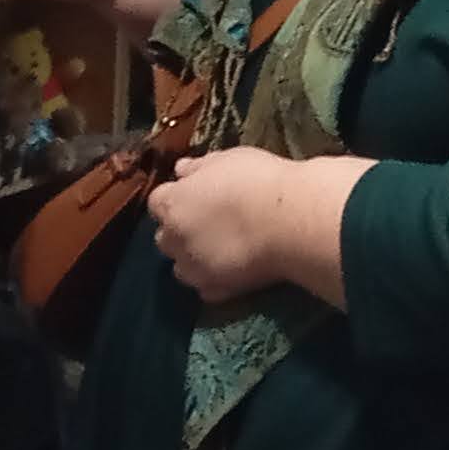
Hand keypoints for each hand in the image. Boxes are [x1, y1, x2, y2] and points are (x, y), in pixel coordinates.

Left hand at [148, 147, 364, 305]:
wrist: (291, 221)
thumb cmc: (258, 181)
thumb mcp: (227, 160)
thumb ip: (198, 167)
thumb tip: (180, 169)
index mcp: (173, 204)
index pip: (157, 203)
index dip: (175, 199)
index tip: (193, 195)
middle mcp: (174, 239)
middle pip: (165, 237)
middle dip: (180, 231)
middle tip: (208, 223)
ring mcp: (192, 268)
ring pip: (181, 267)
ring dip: (193, 259)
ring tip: (220, 250)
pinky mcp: (215, 289)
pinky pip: (205, 289)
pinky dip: (213, 281)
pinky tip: (232, 271)